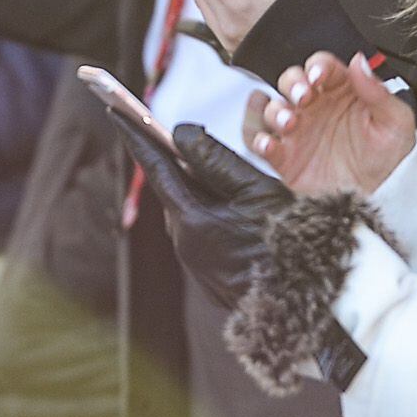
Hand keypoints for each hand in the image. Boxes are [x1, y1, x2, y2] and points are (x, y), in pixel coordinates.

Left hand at [111, 115, 295, 311]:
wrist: (302, 306)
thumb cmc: (288, 244)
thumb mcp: (257, 191)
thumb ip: (215, 159)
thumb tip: (180, 133)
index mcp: (191, 220)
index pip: (154, 167)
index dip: (134, 135)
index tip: (114, 110)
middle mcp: (183, 241)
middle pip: (173, 187)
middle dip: (173, 159)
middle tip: (173, 129)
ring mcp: (194, 260)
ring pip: (188, 208)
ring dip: (197, 186)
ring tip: (217, 168)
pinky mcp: (207, 271)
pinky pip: (200, 229)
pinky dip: (208, 209)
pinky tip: (232, 205)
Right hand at [248, 52, 416, 196]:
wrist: (382, 197)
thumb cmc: (390, 157)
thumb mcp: (395, 121)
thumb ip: (377, 92)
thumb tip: (360, 63)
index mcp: (341, 92)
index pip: (321, 67)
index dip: (317, 66)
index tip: (319, 75)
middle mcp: (316, 108)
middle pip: (290, 81)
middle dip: (292, 84)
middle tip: (302, 96)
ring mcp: (298, 132)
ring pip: (272, 108)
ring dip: (275, 111)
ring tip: (290, 123)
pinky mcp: (285, 158)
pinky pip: (261, 144)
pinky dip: (259, 141)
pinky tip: (269, 144)